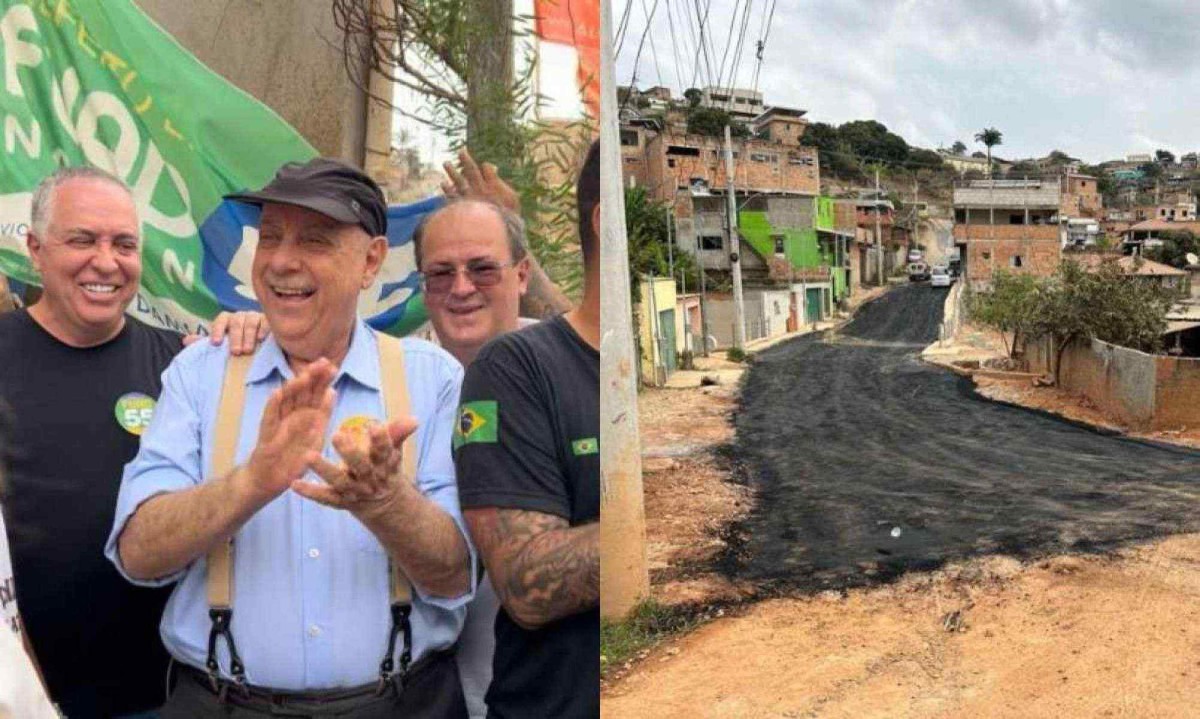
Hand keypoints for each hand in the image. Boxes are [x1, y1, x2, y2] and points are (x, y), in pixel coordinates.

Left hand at [183, 311, 269, 355]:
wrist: (263, 350)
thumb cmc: (240, 347)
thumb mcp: (223, 346)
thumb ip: (205, 344)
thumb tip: (185, 341)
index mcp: (229, 320)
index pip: (222, 319)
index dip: (218, 330)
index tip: (216, 343)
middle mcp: (242, 316)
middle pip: (236, 321)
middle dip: (235, 337)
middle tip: (235, 352)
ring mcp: (256, 317)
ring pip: (250, 321)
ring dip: (248, 336)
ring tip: (248, 350)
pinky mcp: (270, 321)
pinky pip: (266, 321)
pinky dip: (263, 329)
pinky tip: (261, 339)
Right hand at [242, 359, 335, 502]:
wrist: (269, 481)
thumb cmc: (294, 460)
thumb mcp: (316, 438)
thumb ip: (323, 417)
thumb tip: (332, 391)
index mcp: (307, 416)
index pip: (316, 394)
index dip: (323, 380)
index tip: (333, 366)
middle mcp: (293, 415)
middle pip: (303, 392)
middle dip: (312, 377)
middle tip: (323, 362)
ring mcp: (279, 423)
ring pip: (287, 401)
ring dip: (295, 387)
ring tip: (305, 375)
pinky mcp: (267, 436)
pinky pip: (269, 419)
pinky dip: (273, 405)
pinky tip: (277, 393)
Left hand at [291, 417, 418, 518]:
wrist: (386, 505)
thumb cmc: (386, 470)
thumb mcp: (394, 452)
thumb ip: (398, 434)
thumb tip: (414, 419)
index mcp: (384, 465)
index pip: (385, 451)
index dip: (381, 440)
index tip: (373, 425)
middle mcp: (369, 479)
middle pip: (361, 467)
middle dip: (350, 453)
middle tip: (337, 435)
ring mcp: (354, 492)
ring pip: (339, 481)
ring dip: (324, 469)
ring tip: (309, 456)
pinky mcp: (341, 501)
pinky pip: (325, 498)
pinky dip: (310, 492)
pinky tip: (294, 484)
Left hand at [441, 149, 519, 211]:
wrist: (494, 230)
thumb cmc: (508, 216)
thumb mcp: (513, 199)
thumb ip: (502, 184)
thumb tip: (493, 169)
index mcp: (492, 185)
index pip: (487, 168)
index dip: (487, 167)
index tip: (487, 168)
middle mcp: (478, 188)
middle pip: (471, 170)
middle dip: (466, 160)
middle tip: (461, 151)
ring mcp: (468, 197)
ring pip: (458, 180)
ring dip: (452, 171)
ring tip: (446, 163)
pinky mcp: (460, 207)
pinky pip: (451, 195)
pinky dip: (447, 189)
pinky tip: (443, 183)